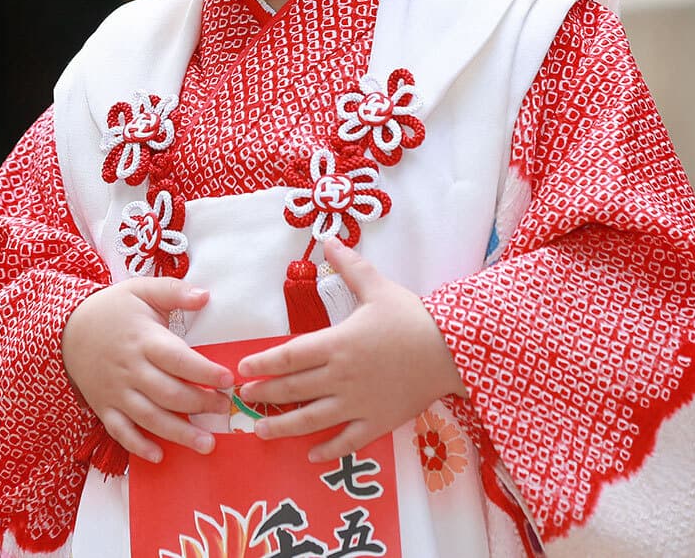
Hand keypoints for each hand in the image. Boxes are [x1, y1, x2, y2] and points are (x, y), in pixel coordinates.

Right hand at [62, 278, 232, 462]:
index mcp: (143, 340)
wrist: (66, 329)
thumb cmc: (112, 310)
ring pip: (149, 418)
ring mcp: (116, 392)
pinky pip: (120, 431)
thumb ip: (174, 291)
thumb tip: (206, 296)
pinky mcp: (105, 407)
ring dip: (179, 434)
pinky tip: (159, 456)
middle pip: (168, 393)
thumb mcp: (141, 290)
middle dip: (200, 404)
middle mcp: (131, 369)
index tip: (227, 380)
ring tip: (207, 444)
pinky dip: (138, 446)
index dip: (204, 371)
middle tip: (223, 409)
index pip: (177, 359)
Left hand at [233, 238, 465, 461]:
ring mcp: (358, 403)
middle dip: (265, 394)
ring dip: (283, 427)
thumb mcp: (378, 287)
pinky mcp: (378, 422)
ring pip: (312, 419)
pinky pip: (348, 441)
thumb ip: (350, 266)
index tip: (243, 369)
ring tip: (260, 431)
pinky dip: (328, 450)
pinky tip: (312, 455)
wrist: (451, 351)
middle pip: (293, 389)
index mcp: (337, 343)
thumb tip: (328, 240)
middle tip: (244, 398)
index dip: (262, 363)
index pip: (289, 356)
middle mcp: (341, 376)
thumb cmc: (412, 318)